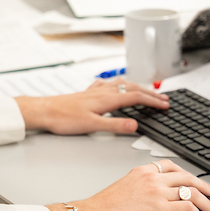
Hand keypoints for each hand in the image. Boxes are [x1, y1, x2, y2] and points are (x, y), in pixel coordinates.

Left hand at [16, 78, 167, 134]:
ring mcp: (95, 91)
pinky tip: (115, 85)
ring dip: (137, 87)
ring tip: (146, 91)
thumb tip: (135, 125)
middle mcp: (103, 92)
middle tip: (164, 99)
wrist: (44, 111)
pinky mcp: (87, 93)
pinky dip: (119, 84)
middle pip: (133, 89)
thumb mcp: (92, 126)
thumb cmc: (63, 118)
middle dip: (150, 93)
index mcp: (107, 99)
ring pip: (122, 85)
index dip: (153, 101)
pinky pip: (109, 84)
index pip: (136, 98)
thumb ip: (115, 125)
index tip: (165, 104)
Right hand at [47, 160, 209, 210]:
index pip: (172, 166)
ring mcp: (157, 192)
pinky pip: (187, 207)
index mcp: (143, 170)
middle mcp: (152, 177)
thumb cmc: (105, 206)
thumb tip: (157, 197)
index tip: (194, 181)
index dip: (187, 174)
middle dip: (204, 186)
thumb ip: (143, 186)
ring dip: (205, 202)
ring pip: (191, 192)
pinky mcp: (160, 209)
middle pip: (187, 177)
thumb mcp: (125, 186)